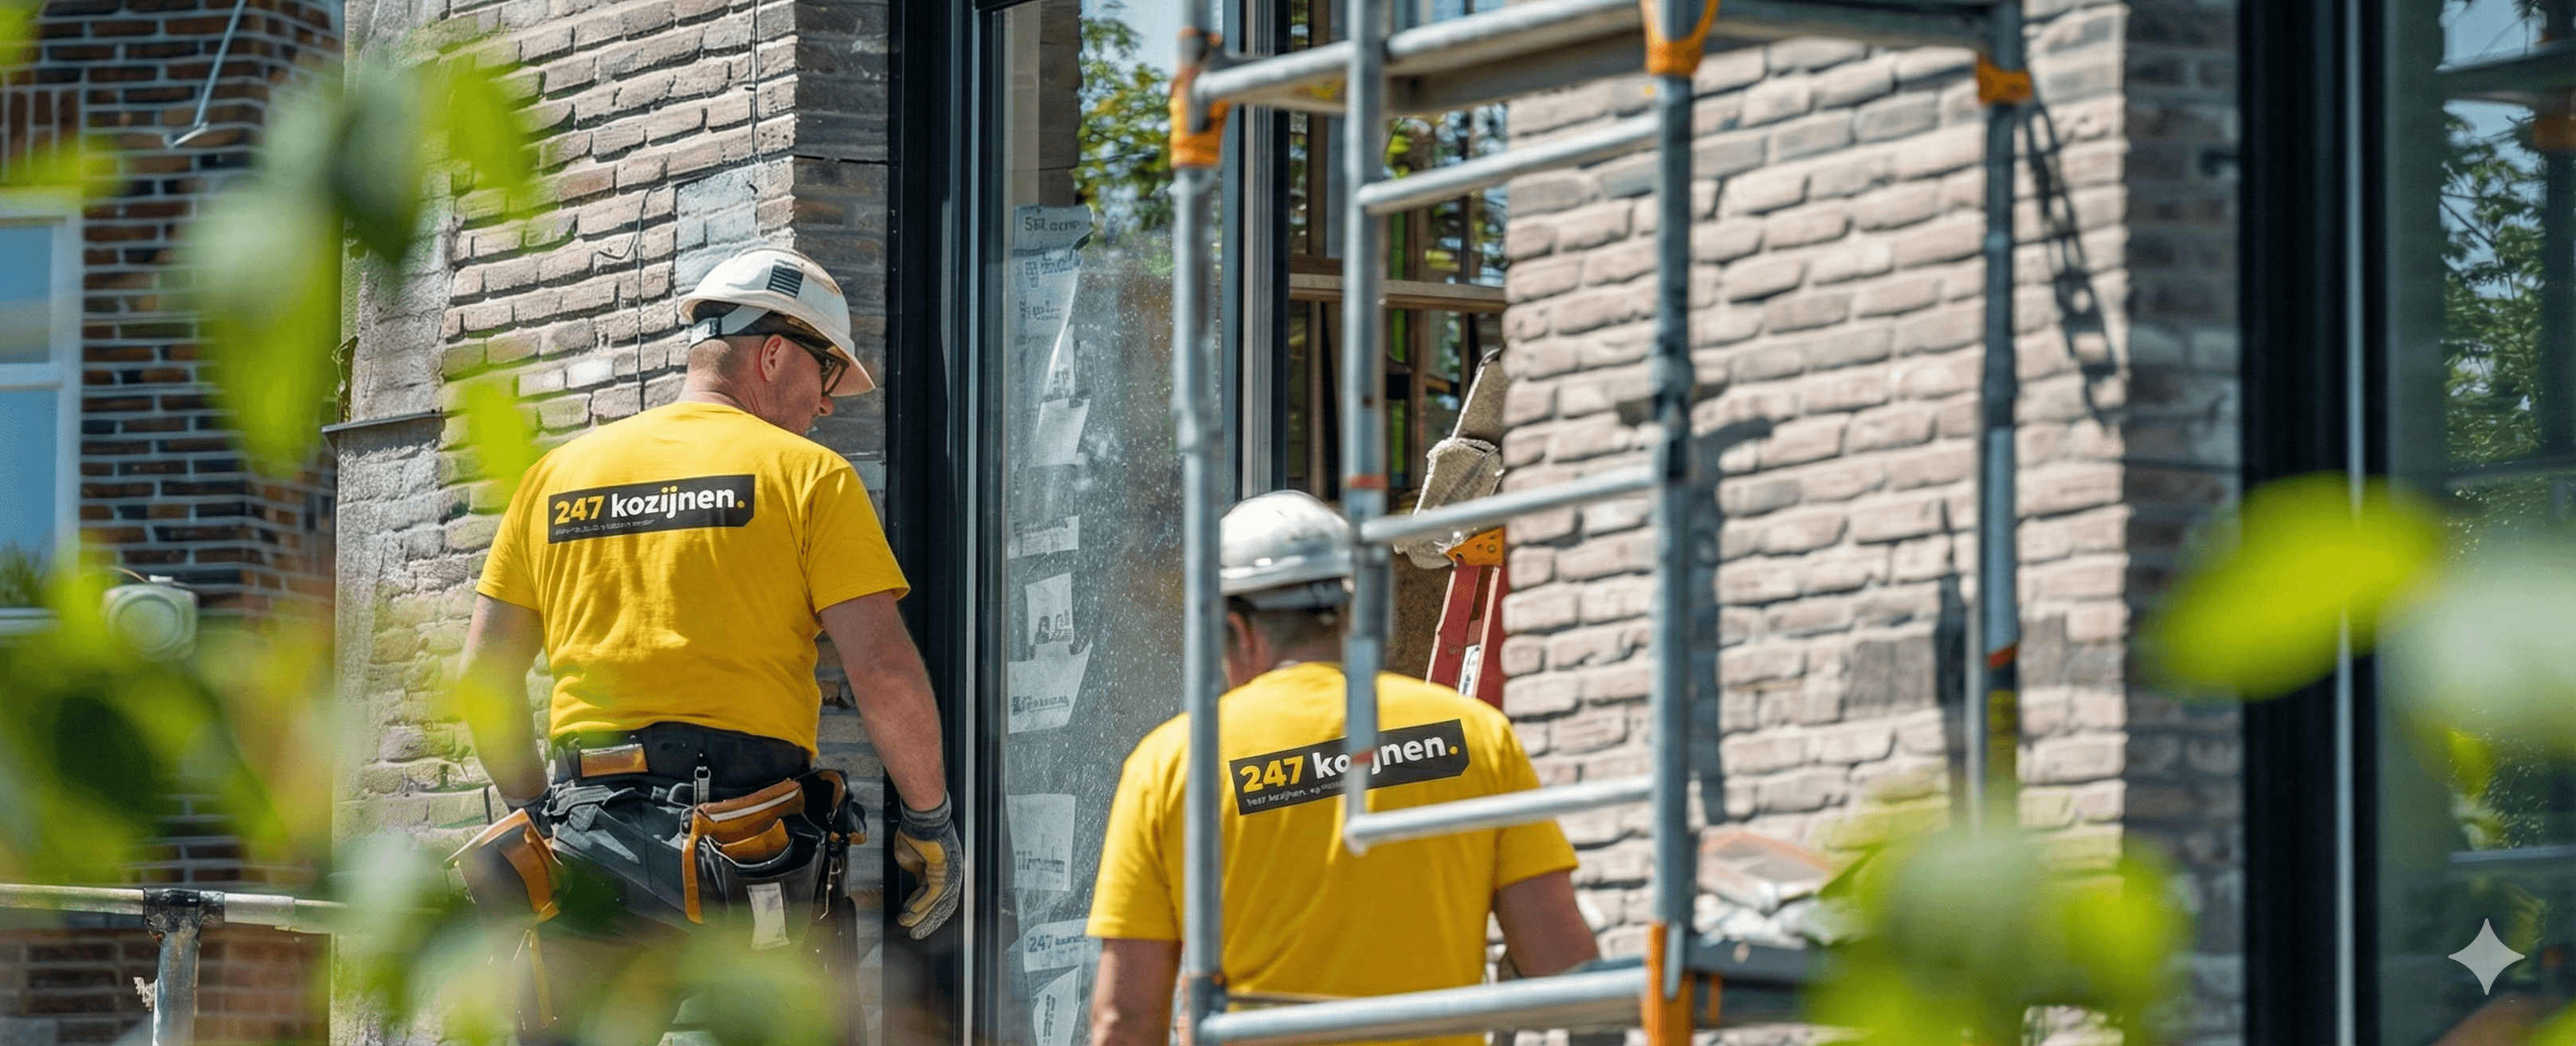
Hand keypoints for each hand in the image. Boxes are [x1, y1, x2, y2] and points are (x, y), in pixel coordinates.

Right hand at [892, 795, 960, 939]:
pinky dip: (923, 904)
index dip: (925, 912)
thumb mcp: (911, 862)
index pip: (937, 899)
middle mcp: (951, 874)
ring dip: (925, 917)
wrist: (920, 818)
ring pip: (940, 902)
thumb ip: (915, 877)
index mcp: (943, 872)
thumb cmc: (915, 834)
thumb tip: (914, 891)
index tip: (912, 922)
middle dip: (927, 921)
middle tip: (915, 934)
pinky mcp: (945, 869)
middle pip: (943, 905)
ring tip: (910, 927)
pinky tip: (912, 912)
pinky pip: (936, 892)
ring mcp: (951, 872)